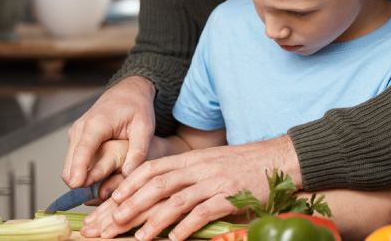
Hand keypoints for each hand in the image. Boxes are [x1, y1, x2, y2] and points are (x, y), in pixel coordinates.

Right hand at [62, 76, 156, 187]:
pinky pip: (74, 160)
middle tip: (95, 200)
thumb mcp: (145, 127)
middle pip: (71, 162)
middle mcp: (81, 128)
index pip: (83, 150)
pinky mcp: (77, 138)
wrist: (127, 91)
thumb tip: (129, 174)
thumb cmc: (136, 107)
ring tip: (98, 194)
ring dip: (80, 180)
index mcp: (97, 124)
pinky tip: (97, 181)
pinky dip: (81, 173)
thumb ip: (138, 151)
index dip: (78, 169)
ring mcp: (76, 133)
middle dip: (78, 183)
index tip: (76, 186)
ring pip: (70, 164)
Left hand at [82, 135, 300, 240]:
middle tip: (112, 222)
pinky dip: (186, 226)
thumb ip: (187, 175)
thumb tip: (160, 194)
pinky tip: (174, 239)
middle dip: (131, 205)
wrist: (279, 159)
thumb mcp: (210, 163)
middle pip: (156, 186)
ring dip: (154, 220)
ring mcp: (213, 182)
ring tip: (138, 237)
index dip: (129, 183)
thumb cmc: (242, 164)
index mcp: (190, 158)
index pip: (151, 168)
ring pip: (176, 201)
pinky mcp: (230, 196)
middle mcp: (198, 168)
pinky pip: (203, 212)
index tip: (111, 199)